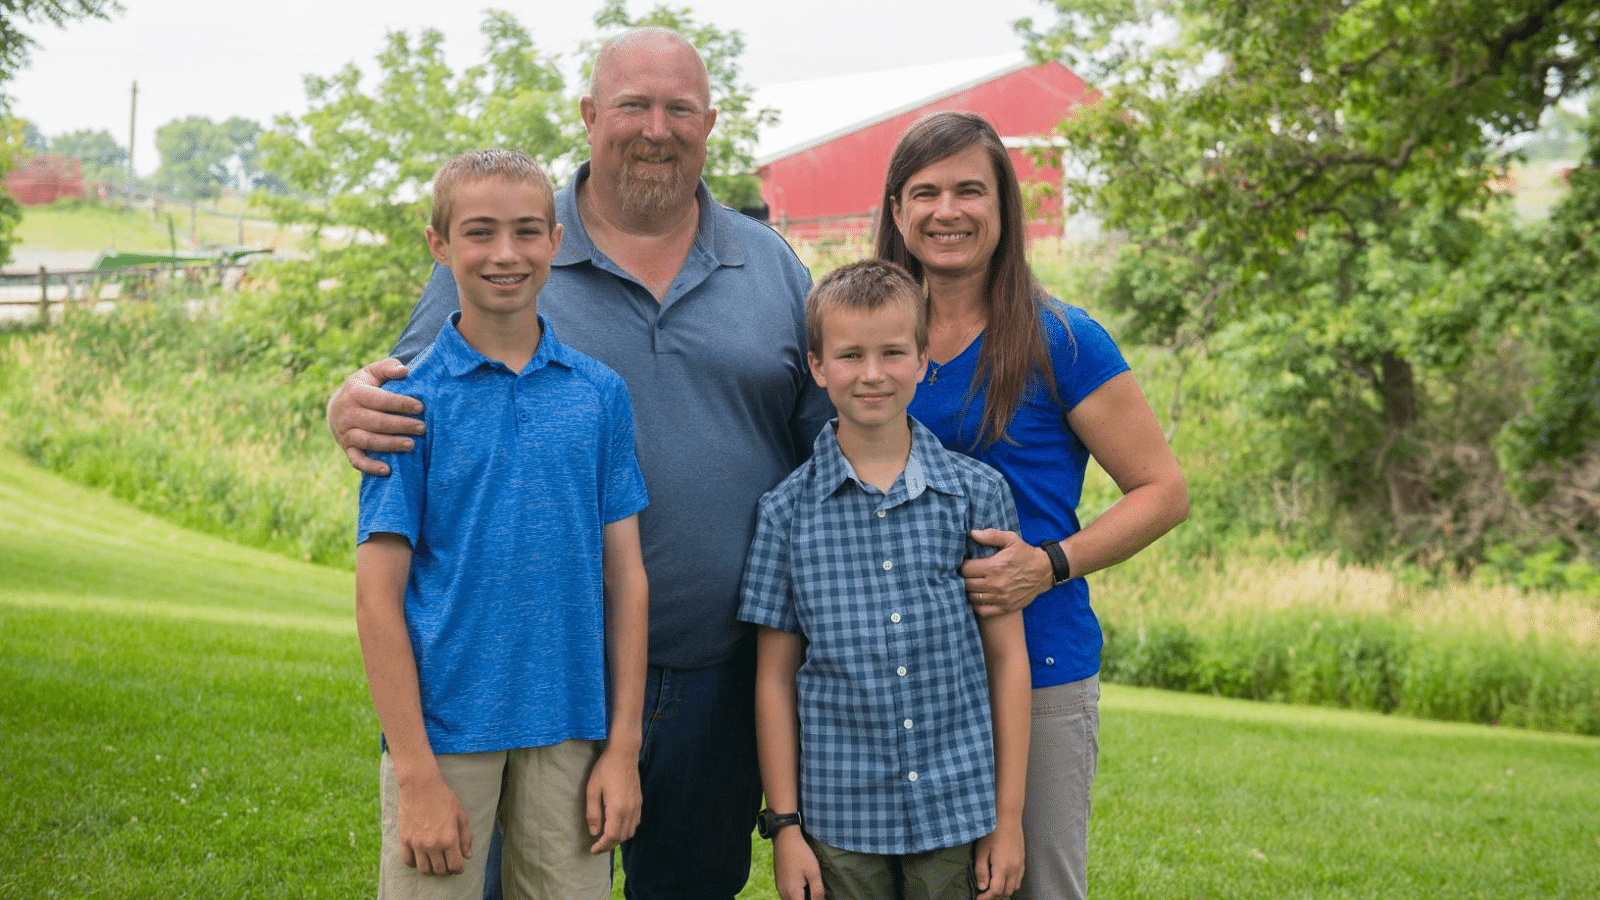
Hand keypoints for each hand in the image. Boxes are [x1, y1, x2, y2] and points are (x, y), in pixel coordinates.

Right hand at [326, 358, 423, 475]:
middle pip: (377, 422)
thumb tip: (404, 370)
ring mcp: (346, 433)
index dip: (401, 403)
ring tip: (412, 445)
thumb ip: (387, 368)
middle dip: (401, 425)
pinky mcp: (347, 448)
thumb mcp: (371, 373)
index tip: (421, 407)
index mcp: (355, 393)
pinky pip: (357, 460)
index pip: (380, 400)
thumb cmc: (363, 388)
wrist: (336, 408)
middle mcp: (348, 414)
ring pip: (369, 441)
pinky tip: (388, 470)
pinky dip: (370, 467)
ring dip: (391, 444)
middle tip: (422, 428)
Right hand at [398, 774, 471, 875]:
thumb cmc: (444, 798)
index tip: (459, 867)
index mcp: (449, 839)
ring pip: (424, 869)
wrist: (420, 786)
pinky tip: (420, 859)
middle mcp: (433, 845)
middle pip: (440, 870)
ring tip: (435, 864)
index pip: (455, 865)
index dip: (459, 869)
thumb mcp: (461, 815)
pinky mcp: (405, 840)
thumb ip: (466, 837)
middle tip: (448, 866)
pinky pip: (407, 861)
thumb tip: (468, 856)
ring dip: (431, 870)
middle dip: (447, 871)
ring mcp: (417, 844)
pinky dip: (414, 864)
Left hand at [585, 744, 641, 853]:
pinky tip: (617, 826)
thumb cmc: (605, 769)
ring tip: (606, 839)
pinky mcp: (639, 801)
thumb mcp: (593, 789)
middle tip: (597, 847)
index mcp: (617, 808)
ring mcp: (636, 806)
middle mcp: (630, 810)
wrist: (624, 753)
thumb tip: (594, 832)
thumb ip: (593, 813)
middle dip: (609, 846)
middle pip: (621, 837)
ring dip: (618, 839)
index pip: (611, 836)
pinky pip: (635, 822)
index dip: (602, 846)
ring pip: (630, 831)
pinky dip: (626, 830)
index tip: (592, 850)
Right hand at [772, 829, 824, 899]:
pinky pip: (788, 895)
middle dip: (808, 899)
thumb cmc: (801, 853)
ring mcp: (780, 887)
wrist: (785, 837)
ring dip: (801, 897)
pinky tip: (804, 884)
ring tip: (812, 889)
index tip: (819, 895)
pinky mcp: (779, 882)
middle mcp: (783, 893)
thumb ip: (817, 891)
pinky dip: (797, 894)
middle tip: (816, 891)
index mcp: (792, 893)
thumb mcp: (814, 872)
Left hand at [962, 529, 1052, 615]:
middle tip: (969, 574)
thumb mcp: (1011, 539)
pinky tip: (980, 597)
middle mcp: (996, 584)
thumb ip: (991, 535)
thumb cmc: (1025, 554)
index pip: (966, 569)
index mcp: (995, 567)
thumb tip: (972, 534)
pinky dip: (977, 605)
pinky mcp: (1005, 607)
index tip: (967, 564)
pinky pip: (982, 610)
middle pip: (967, 584)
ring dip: (970, 591)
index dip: (964, 566)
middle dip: (965, 578)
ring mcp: (1000, 598)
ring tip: (974, 584)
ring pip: (972, 597)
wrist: (1045, 572)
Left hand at [974, 821, 1024, 899]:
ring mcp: (1020, 865)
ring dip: (1004, 890)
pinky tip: (1003, 878)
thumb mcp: (981, 850)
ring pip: (1014, 887)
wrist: (1008, 817)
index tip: (978, 898)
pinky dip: (1011, 883)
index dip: (986, 898)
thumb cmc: (992, 831)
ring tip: (992, 886)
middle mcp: (1014, 869)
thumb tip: (982, 887)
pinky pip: (1019, 879)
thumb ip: (981, 870)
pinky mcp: (1023, 860)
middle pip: (1006, 892)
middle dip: (994, 895)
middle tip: (983, 893)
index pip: (996, 891)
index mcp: (1003, 867)